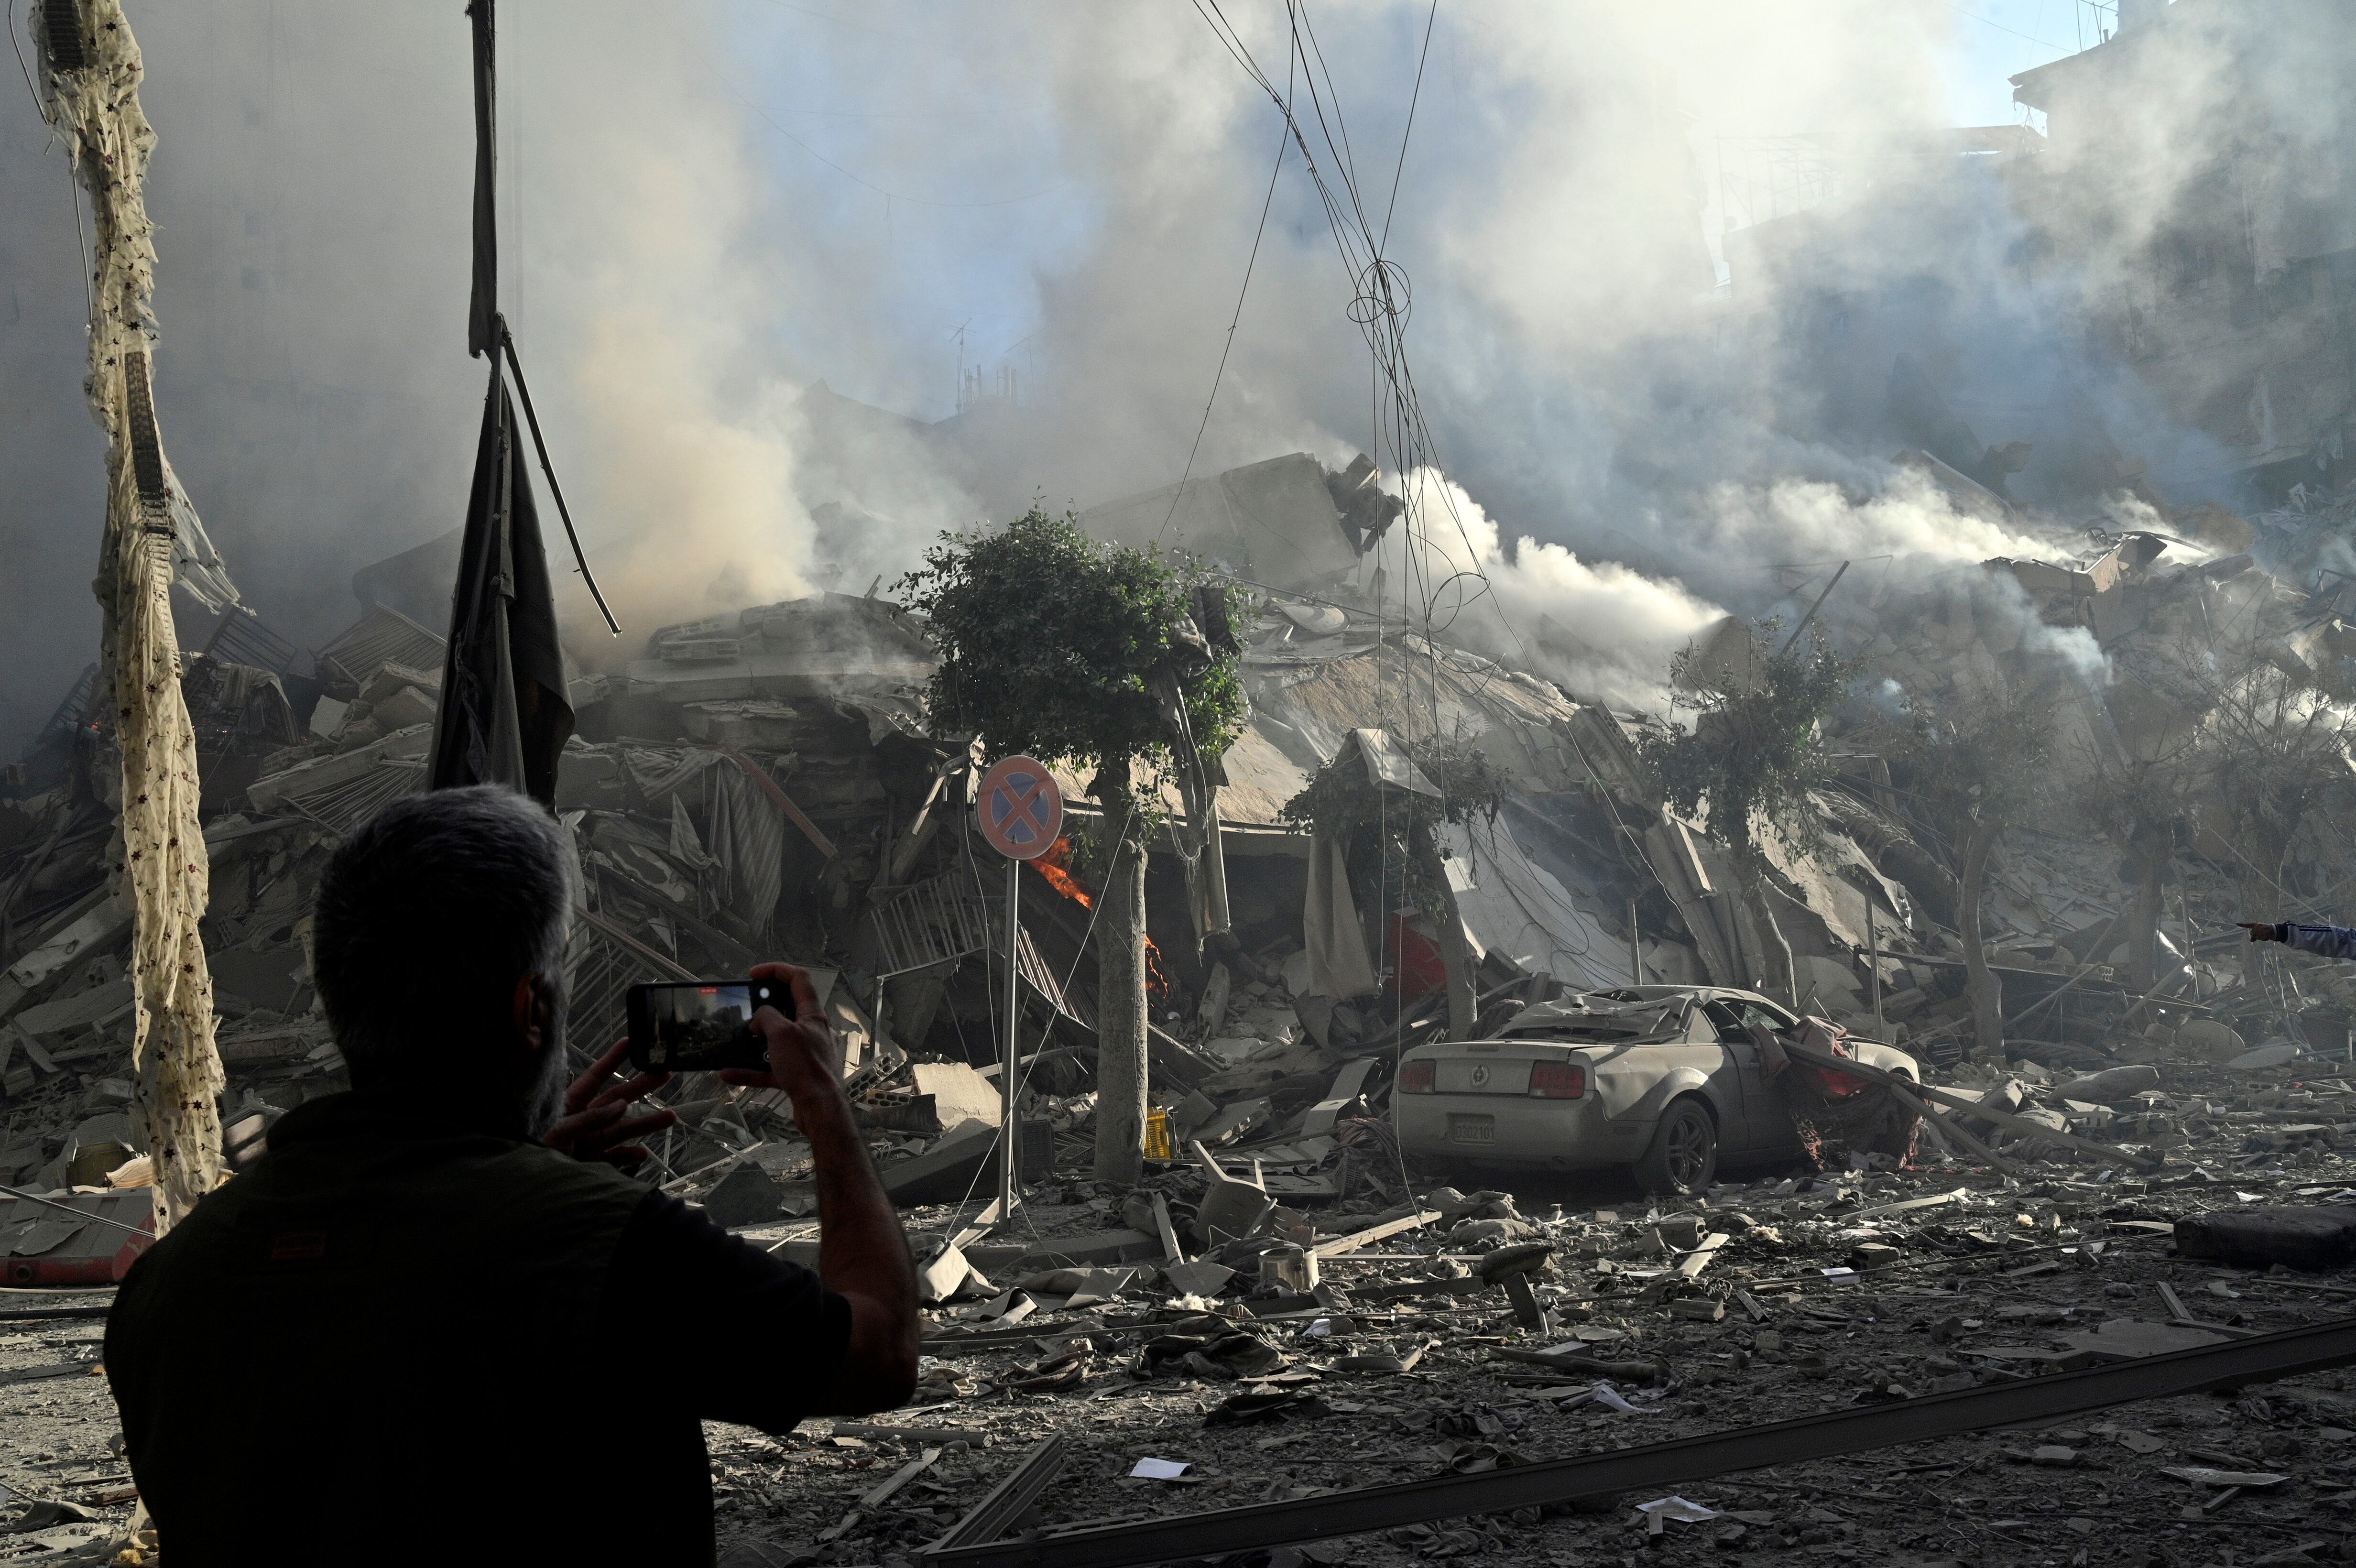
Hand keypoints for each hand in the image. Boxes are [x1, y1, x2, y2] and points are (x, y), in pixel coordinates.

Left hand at [543, 1037, 676, 1169]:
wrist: (523, 1181)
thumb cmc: (531, 1147)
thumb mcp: (558, 1128)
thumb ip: (590, 1118)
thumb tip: (621, 1106)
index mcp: (571, 1103)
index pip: (596, 1076)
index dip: (614, 1059)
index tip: (632, 1042)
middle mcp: (585, 1119)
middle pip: (617, 1099)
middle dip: (641, 1087)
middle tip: (665, 1073)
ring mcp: (590, 1141)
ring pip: (623, 1129)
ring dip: (646, 1124)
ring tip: (671, 1117)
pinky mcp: (592, 1162)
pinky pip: (615, 1157)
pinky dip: (628, 1156)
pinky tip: (643, 1153)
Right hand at [718, 962, 843, 1102]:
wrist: (819, 1108)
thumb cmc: (806, 1067)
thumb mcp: (782, 1033)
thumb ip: (767, 1017)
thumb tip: (760, 1017)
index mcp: (812, 1014)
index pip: (799, 979)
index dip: (776, 971)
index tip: (753, 974)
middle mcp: (810, 1031)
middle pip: (786, 1009)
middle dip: (763, 1006)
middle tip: (744, 1006)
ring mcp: (803, 1053)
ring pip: (775, 1040)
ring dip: (754, 1040)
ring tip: (735, 1038)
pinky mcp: (795, 1075)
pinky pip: (768, 1068)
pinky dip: (749, 1069)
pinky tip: (728, 1073)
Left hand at [2237, 921, 2283, 943]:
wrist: (2275, 930)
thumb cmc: (2266, 931)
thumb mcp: (2260, 933)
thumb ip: (2255, 936)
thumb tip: (2251, 940)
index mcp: (2255, 925)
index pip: (2247, 925)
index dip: (2241, 924)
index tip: (2236, 923)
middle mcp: (2258, 925)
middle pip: (2252, 934)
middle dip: (2257, 937)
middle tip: (2262, 934)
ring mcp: (2262, 928)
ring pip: (2258, 937)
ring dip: (2262, 938)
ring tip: (2265, 935)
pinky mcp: (2266, 931)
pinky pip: (2263, 938)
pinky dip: (2265, 939)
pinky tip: (2268, 936)